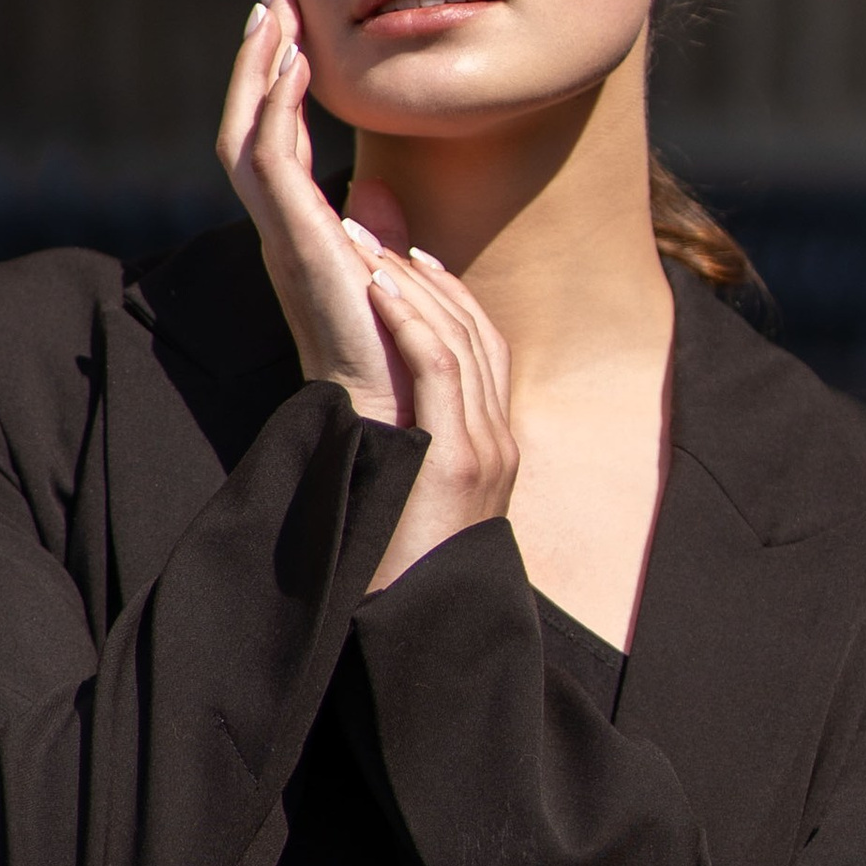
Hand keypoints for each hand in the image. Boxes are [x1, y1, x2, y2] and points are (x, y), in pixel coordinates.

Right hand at [218, 0, 402, 424]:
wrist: (390, 417)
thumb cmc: (396, 358)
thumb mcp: (389, 276)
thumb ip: (377, 232)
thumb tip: (376, 192)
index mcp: (299, 232)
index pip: (276, 139)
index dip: (277, 81)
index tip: (292, 24)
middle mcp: (279, 227)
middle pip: (248, 122)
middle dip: (258, 56)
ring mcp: (280, 232)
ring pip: (245, 130)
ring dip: (258, 67)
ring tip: (273, 9)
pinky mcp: (292, 238)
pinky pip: (268, 157)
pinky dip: (275, 105)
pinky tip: (294, 61)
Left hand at [357, 241, 519, 590]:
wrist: (424, 636)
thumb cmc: (398, 576)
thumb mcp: (410, 504)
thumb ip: (403, 451)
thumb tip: (369, 415)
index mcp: (492, 447)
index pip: (480, 346)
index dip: (443, 295)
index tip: (403, 257)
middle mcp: (499, 440)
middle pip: (475, 330)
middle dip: (424, 275)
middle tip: (373, 228)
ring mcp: (486, 450)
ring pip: (462, 338)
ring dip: (410, 285)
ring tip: (365, 243)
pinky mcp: (461, 463)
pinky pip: (446, 371)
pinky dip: (414, 322)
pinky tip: (381, 289)